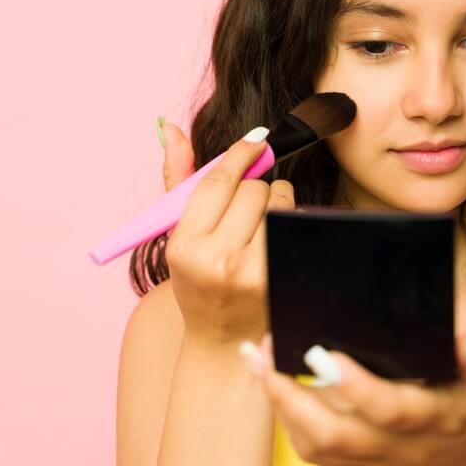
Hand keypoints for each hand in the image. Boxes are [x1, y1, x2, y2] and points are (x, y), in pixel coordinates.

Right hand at [160, 120, 294, 347]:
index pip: (217, 182)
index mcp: (185, 245)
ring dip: (275, 202)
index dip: (239, 154)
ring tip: (260, 223)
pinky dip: (288, 222)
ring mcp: (252, 272)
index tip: (256, 140)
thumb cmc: (199, 279)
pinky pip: (293, 224)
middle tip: (247, 204)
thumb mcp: (179, 234)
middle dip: (254, 187)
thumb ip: (179, 179)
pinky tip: (274, 238)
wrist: (223, 338)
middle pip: (252, 189)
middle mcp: (218, 259)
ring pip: (278, 203)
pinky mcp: (279, 278)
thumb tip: (171, 127)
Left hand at [242, 332, 465, 465]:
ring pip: (319, 448)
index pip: (391, 409)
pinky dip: (290, 421)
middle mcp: (406, 445)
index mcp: (443, 417)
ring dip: (282, 407)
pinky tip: (277, 386)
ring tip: (258, 359)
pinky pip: (320, 453)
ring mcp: (385, 459)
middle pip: (336, 435)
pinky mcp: (371, 464)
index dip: (354, 386)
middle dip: (290, 396)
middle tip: (264, 351)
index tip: (323, 352)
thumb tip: (463, 341)